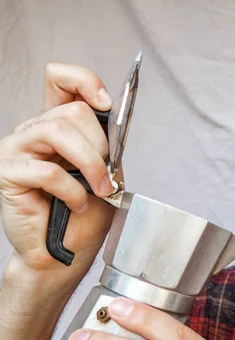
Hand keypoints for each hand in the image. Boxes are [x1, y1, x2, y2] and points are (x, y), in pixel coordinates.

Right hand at [0, 63, 115, 286]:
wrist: (65, 252)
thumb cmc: (84, 215)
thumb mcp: (106, 172)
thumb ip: (106, 144)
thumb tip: (112, 120)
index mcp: (58, 125)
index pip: (60, 79)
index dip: (85, 80)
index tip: (107, 102)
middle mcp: (34, 131)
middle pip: (72, 110)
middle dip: (101, 145)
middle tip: (107, 175)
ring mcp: (18, 149)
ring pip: (59, 130)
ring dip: (91, 163)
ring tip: (99, 189)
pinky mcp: (8, 172)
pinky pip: (49, 170)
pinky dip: (73, 190)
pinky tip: (76, 203)